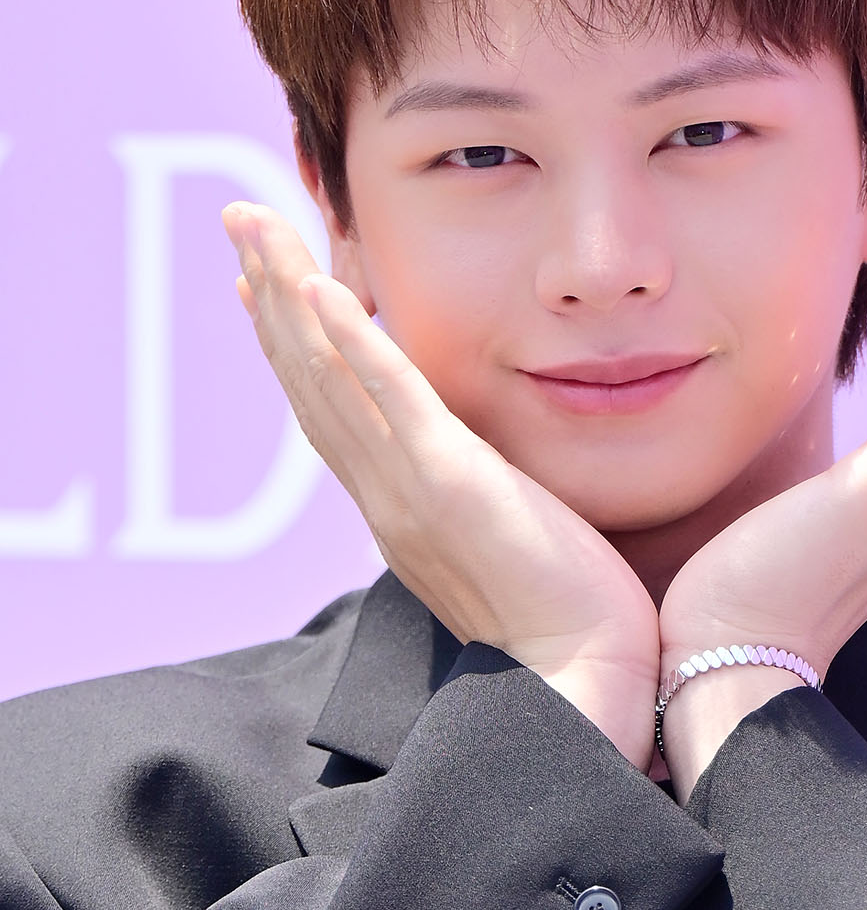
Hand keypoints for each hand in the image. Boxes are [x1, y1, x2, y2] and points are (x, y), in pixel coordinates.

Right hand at [221, 202, 660, 768]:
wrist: (583, 683)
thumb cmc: (558, 619)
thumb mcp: (496, 542)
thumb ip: (466, 499)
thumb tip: (464, 474)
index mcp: (394, 506)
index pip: (328, 408)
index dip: (291, 342)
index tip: (266, 286)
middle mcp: (383, 494)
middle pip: (310, 378)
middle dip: (272, 296)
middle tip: (240, 226)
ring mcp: (409, 488)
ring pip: (330, 375)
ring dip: (289, 296)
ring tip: (257, 231)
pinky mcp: (451, 483)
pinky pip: (390, 397)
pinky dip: (352, 340)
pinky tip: (322, 288)